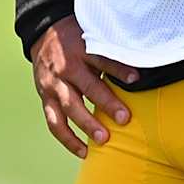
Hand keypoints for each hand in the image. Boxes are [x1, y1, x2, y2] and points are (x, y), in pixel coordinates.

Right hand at [30, 15, 137, 158]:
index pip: (102, 59)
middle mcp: (66, 68)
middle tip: (125, 119)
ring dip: (86, 125)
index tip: (136, 78)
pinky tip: (83, 151)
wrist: (44, 32)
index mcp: (81, 50)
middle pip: (87, 88)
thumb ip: (111, 51)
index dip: (118, 69)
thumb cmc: (77, 36)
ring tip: (104, 139)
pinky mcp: (45, 98)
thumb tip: (139, 62)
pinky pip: (54, 122)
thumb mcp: (93, 35)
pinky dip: (68, 139)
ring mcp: (53, 85)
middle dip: (106, 104)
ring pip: (70, 108)